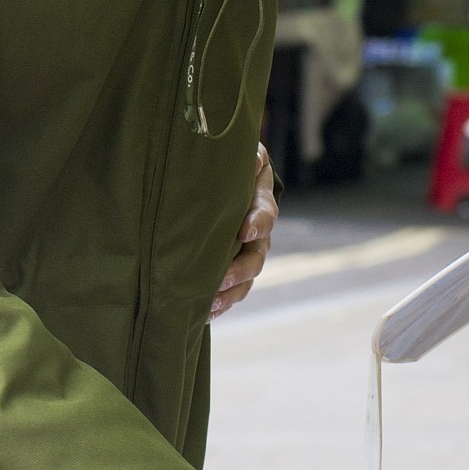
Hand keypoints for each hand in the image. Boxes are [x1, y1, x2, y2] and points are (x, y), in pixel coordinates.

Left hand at [210, 143, 277, 317]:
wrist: (222, 181)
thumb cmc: (230, 165)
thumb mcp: (242, 155)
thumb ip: (248, 158)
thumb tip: (251, 161)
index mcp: (260, 203)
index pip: (265, 215)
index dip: (258, 223)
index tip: (245, 230)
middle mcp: (256, 235)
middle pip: (256, 257)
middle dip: (240, 270)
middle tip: (221, 278)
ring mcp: (244, 255)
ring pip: (244, 281)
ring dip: (229, 294)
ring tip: (209, 304)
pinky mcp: (229, 269)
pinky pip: (229, 292)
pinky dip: (219, 303)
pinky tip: (203, 314)